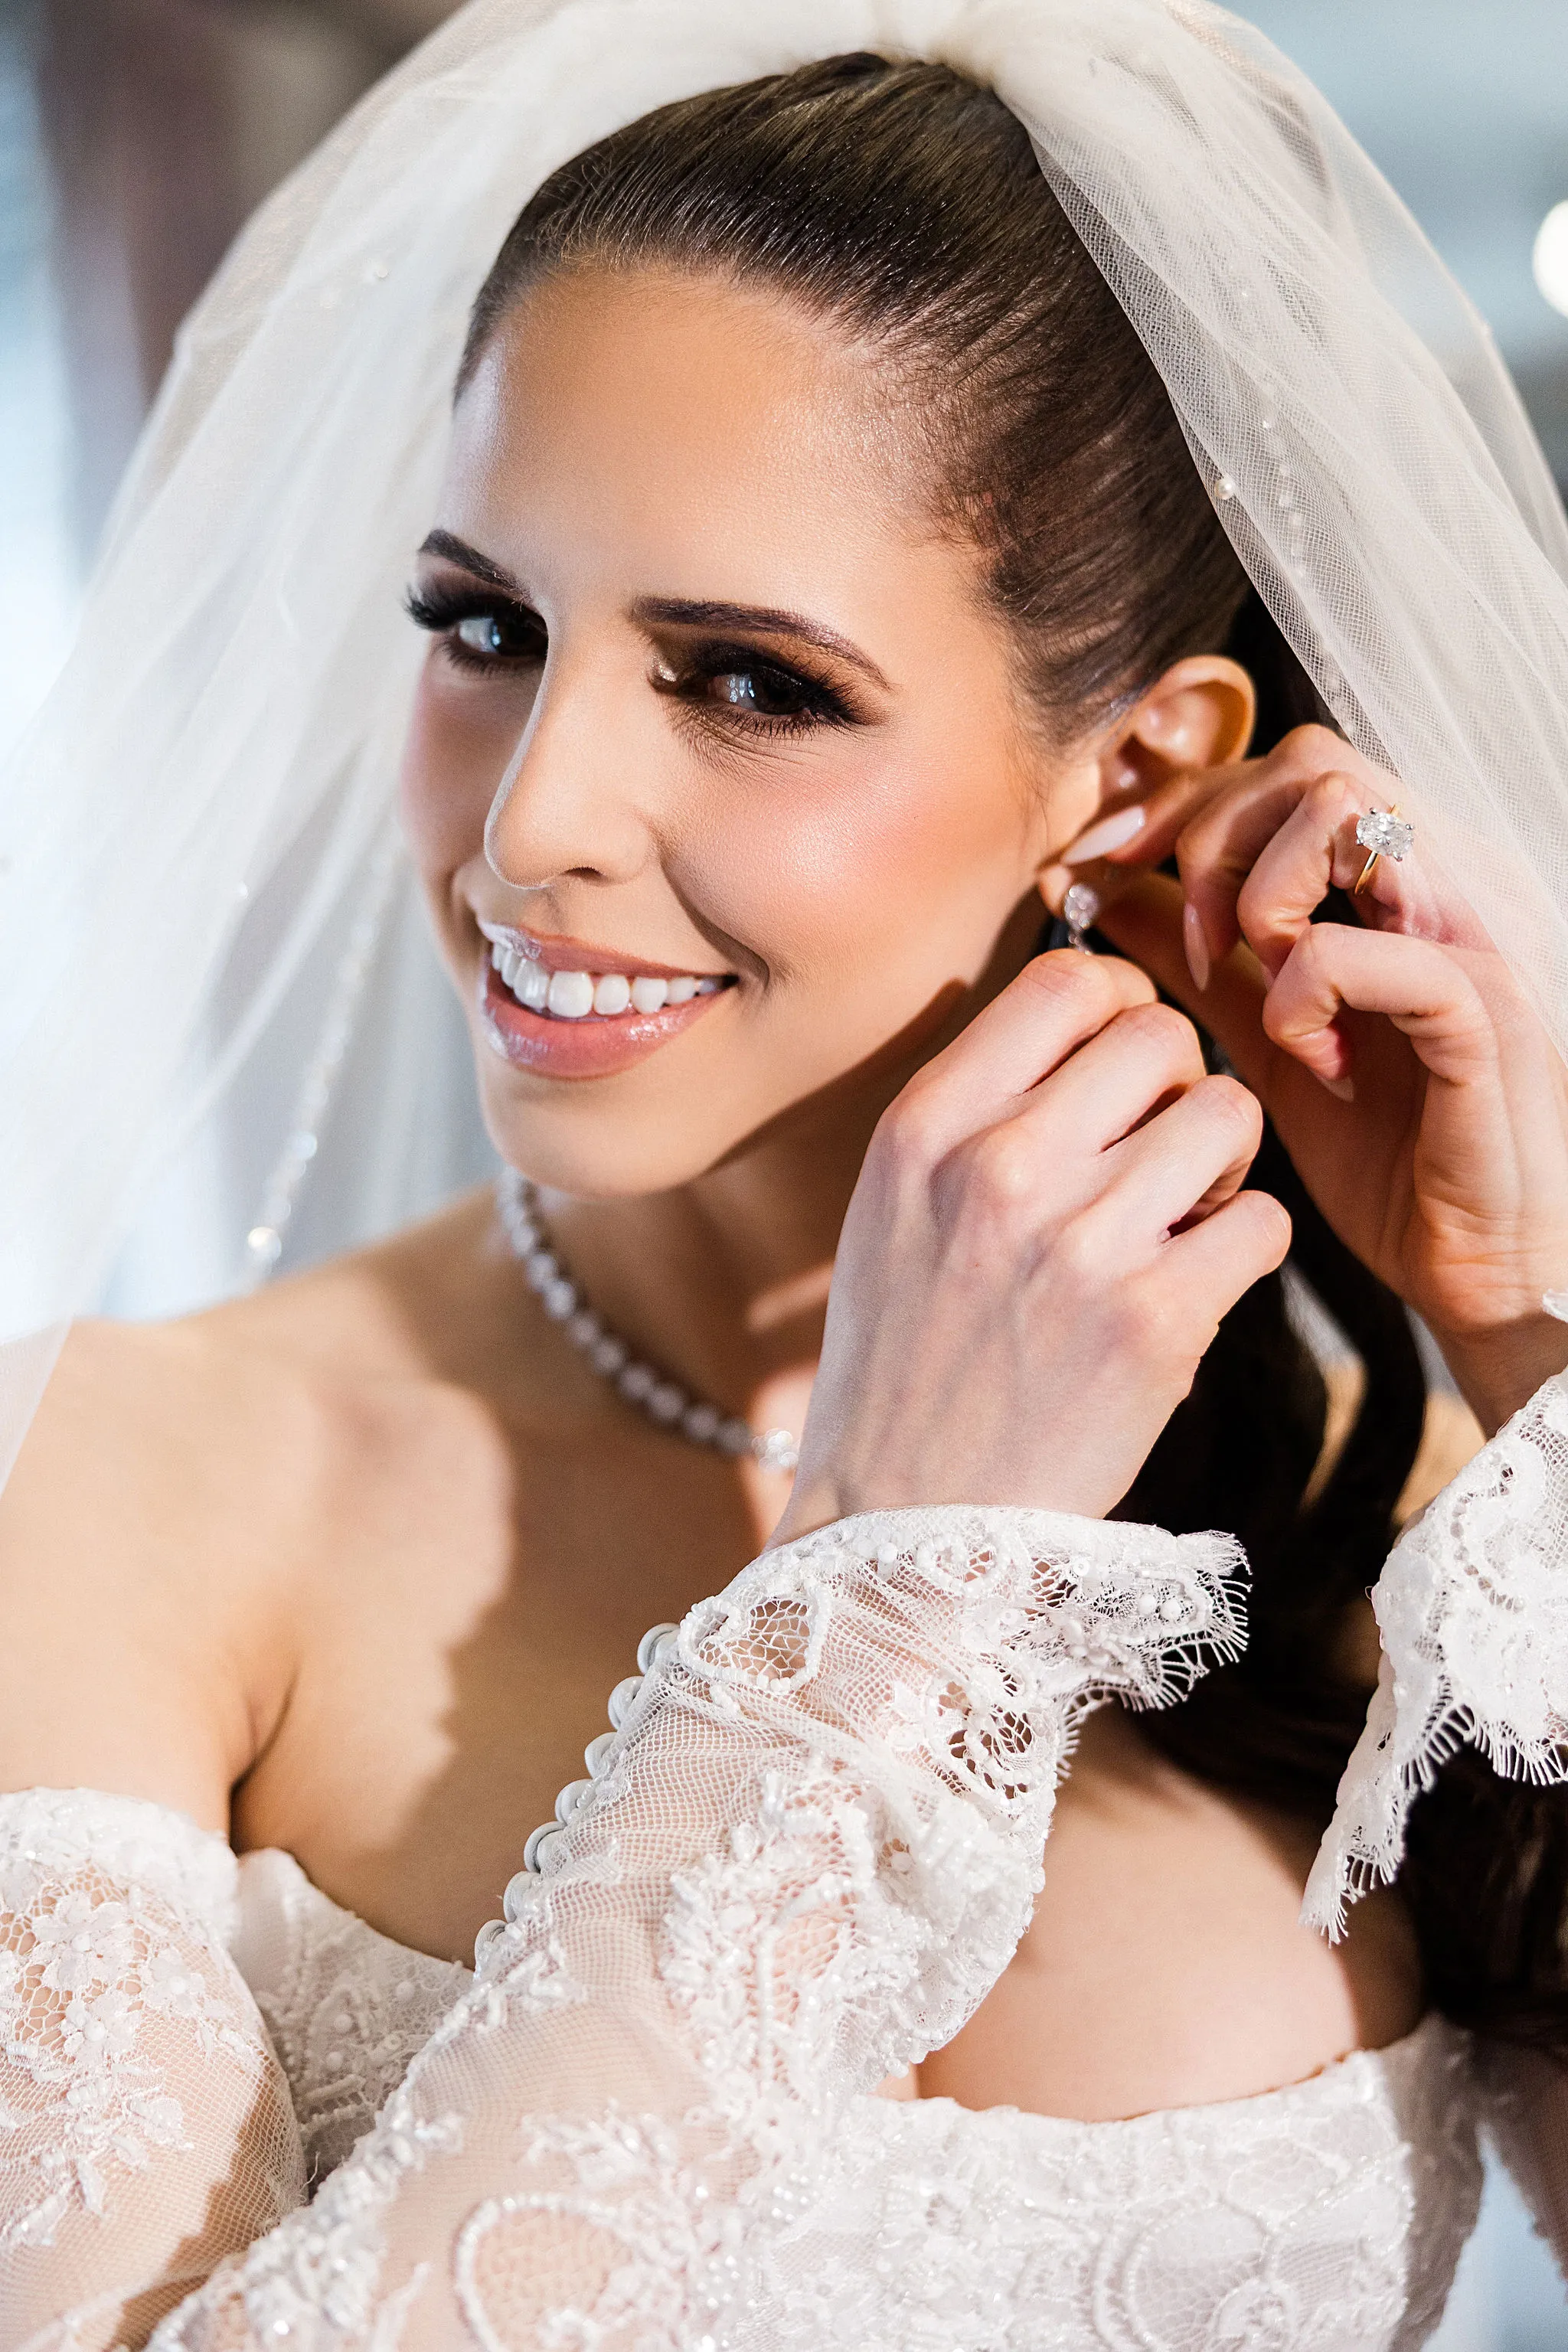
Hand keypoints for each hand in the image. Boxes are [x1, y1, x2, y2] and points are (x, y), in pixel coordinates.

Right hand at [775, 951, 1288, 1539]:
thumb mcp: (893, 1203)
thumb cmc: (905, 1356)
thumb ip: (971, 1104)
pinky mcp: (1154, 1324)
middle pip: (1161, 1035)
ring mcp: (1079, 1244)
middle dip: (1178, 1085)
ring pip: (1230, 1114)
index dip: (1118, 1006)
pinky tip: (1193, 1284)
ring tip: (1178, 1220)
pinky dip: (1243, 1248)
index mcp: (926, 1126)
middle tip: (1155, 1155)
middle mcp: (998, 1167)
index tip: (1117, 1065)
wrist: (902, 1520)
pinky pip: (1264, 1222)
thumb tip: (1078, 1005)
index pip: (1068, 980)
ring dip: (1221, 1162)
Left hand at [1078, 725, 1567, 1432]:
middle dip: (1214, 841)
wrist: (1481, 1268)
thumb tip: (1098, 884)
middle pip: (1312, 763)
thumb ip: (1195, 954)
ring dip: (1262, 900)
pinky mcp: (1485, 1014)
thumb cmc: (1390, 1160)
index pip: (1287, 766)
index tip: (1106, 868)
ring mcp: (1475, 937)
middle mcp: (1451, 884)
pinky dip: (1303, 994)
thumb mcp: (1265, 1037)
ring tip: (1256, 991)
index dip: (1183, 803)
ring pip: (1348, 815)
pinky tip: (1313, 1061)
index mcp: (1404, 882)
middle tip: (1189, 949)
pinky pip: (1364, 949)